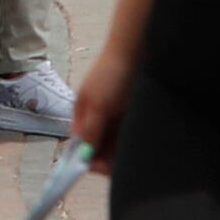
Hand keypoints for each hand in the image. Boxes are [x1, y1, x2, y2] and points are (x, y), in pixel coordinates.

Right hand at [72, 46, 129, 169]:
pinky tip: (138, 146)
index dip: (87, 160)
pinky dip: (132, 144)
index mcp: (82, 117)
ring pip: (116, 147)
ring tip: (130, 156)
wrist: (138, 52)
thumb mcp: (98, 104)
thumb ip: (90, 130)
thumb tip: (83, 157)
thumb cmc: (112, 74)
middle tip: (119, 165)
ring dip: (121, 153)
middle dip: (106, 159)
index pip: (81, 147)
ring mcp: (116, 120)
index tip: (99, 168)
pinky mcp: (132, 119)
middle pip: (99, 150)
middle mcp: (98, 121)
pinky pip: (130, 139)